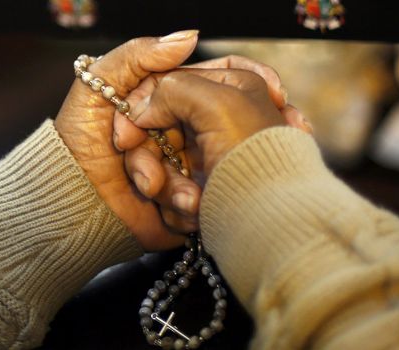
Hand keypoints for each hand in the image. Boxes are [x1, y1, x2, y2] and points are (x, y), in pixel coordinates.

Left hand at [54, 31, 287, 249]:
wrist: (68, 201)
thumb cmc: (76, 140)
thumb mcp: (96, 86)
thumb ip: (138, 55)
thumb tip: (191, 36)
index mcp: (170, 103)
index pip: (216, 87)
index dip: (250, 87)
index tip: (277, 94)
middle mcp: (184, 133)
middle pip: (219, 132)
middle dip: (217, 146)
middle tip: (195, 155)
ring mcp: (187, 169)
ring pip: (213, 170)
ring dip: (186, 182)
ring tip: (157, 189)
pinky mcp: (185, 204)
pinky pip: (202, 203)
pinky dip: (186, 206)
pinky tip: (168, 205)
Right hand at [119, 68, 311, 232]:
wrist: (272, 217)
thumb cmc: (253, 157)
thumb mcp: (218, 104)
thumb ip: (173, 89)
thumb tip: (143, 109)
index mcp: (231, 86)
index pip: (172, 83)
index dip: (144, 106)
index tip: (125, 135)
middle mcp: (221, 117)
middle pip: (161, 127)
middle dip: (152, 159)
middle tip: (150, 182)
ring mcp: (211, 153)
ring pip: (162, 161)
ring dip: (170, 187)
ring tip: (191, 202)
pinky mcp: (205, 183)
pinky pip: (172, 187)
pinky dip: (180, 203)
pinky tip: (197, 208)